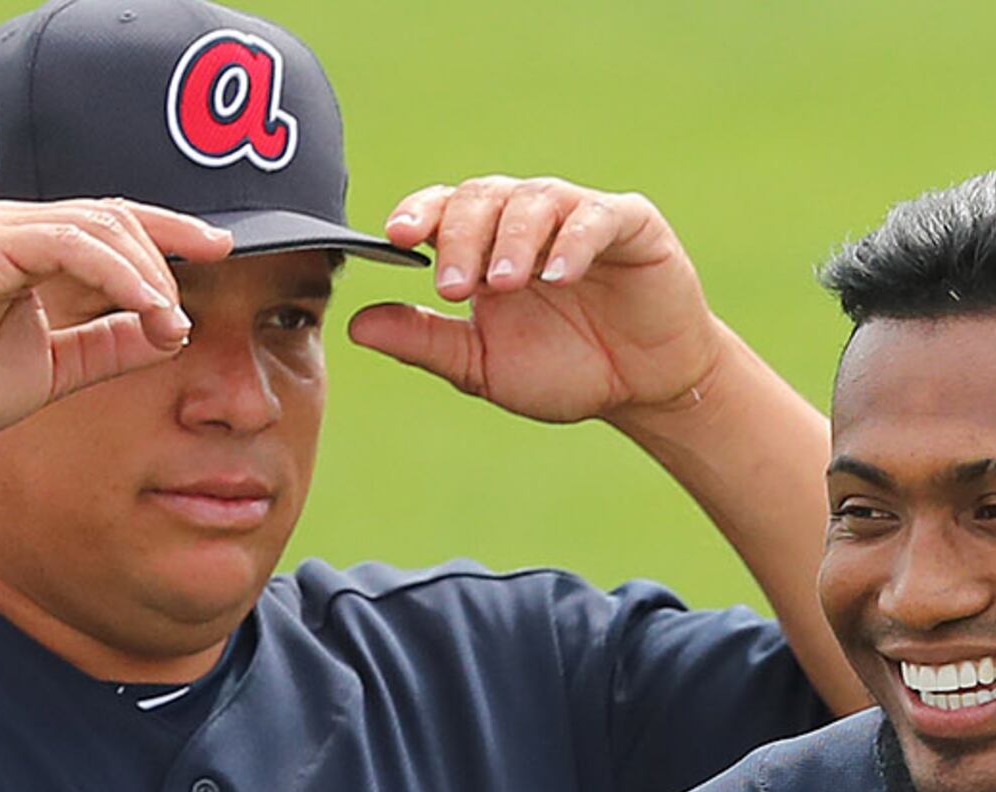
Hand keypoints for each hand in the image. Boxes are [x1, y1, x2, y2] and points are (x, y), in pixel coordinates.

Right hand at [0, 199, 231, 448]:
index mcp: (27, 247)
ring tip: (170, 320)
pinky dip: (118, 273)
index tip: (220, 250)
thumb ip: (106, 347)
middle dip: (170, 250)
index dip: (168, 231)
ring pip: (100, 227)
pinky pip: (73, 246)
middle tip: (192, 307)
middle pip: (115, 216)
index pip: (110, 223)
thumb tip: (169, 333)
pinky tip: (147, 304)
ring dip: (147, 273)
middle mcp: (16, 226)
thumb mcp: (53, 368)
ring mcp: (1, 229)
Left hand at [346, 176, 730, 425]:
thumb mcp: (481, 364)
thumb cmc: (563, 369)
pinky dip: (574, 241)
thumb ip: (423, 340)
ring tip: (505, 283)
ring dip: (514, 239)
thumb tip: (354, 326)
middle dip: (462, 237)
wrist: (641, 388)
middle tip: (454, 287)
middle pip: (482, 198)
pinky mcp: (630, 224)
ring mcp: (578, 216)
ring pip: (535, 200)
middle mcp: (526, 220)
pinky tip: (558, 274)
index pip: (443, 209)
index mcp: (484, 245)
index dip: (419, 214)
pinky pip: (597, 217)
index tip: (397, 237)